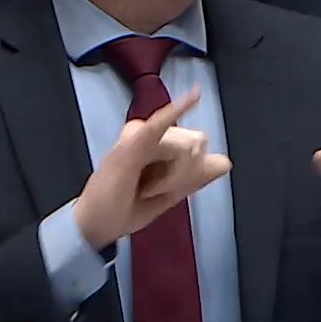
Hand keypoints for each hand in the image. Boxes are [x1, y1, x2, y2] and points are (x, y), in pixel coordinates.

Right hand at [72, 88, 231, 250]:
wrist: (96, 226)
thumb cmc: (125, 208)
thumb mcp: (168, 194)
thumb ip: (195, 177)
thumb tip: (225, 162)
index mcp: (159, 144)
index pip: (195, 146)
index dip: (192, 171)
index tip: (172, 189)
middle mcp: (149, 135)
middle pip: (193, 143)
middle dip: (182, 173)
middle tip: (151, 190)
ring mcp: (138, 138)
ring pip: (182, 147)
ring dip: (170, 177)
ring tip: (144, 189)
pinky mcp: (130, 146)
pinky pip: (159, 125)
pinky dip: (176, 110)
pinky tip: (195, 95)